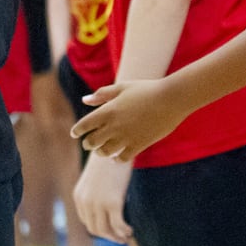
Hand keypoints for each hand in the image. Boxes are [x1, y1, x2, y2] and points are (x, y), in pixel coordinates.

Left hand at [71, 79, 185, 160]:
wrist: (171, 99)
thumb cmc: (146, 89)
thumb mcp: (122, 87)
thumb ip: (102, 94)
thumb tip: (84, 100)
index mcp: (108, 110)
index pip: (85, 125)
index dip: (77, 130)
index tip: (75, 133)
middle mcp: (114, 126)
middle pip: (92, 141)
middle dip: (88, 144)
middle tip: (88, 144)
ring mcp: (126, 137)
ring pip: (105, 152)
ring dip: (101, 152)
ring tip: (101, 151)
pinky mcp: (139, 145)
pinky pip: (122, 158)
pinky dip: (116, 159)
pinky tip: (116, 157)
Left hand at [74, 153, 133, 242]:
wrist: (114, 144)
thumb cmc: (108, 157)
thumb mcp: (96, 176)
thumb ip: (95, 191)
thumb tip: (106, 204)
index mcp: (79, 196)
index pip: (87, 222)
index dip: (99, 229)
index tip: (111, 230)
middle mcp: (85, 202)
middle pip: (95, 229)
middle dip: (109, 237)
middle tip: (121, 238)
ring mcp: (98, 203)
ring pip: (106, 230)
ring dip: (117, 237)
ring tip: (127, 235)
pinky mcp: (112, 202)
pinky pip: (118, 225)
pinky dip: (124, 231)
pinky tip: (131, 230)